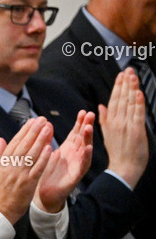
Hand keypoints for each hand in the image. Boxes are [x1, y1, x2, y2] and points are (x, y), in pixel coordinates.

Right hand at [0, 117, 52, 223]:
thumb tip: (1, 139)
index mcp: (2, 163)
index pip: (14, 142)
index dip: (25, 130)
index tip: (33, 121)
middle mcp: (10, 167)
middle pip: (24, 145)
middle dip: (35, 131)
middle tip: (43, 120)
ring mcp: (19, 175)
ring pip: (31, 154)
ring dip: (41, 140)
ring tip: (49, 129)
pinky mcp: (28, 184)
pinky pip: (37, 169)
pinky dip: (43, 158)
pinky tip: (50, 148)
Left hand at [35, 110, 93, 212]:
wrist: (44, 195)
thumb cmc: (46, 173)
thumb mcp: (47, 153)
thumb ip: (48, 140)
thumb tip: (46, 124)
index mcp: (68, 149)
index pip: (75, 133)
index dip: (79, 123)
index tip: (82, 112)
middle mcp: (75, 155)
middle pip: (83, 138)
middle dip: (87, 126)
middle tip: (90, 114)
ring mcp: (77, 165)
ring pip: (85, 149)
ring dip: (88, 139)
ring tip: (88, 128)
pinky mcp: (76, 176)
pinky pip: (82, 165)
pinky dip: (85, 157)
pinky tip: (87, 149)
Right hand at [99, 68, 147, 187]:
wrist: (123, 168)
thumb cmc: (118, 154)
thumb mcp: (107, 135)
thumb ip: (104, 119)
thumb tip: (100, 107)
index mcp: (109, 122)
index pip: (113, 100)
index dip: (117, 87)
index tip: (121, 75)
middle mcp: (117, 122)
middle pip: (121, 99)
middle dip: (125, 83)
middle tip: (128, 70)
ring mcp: (126, 125)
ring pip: (129, 103)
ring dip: (131, 88)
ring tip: (133, 76)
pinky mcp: (136, 130)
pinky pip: (137, 113)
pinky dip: (138, 102)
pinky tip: (138, 92)